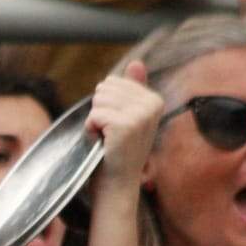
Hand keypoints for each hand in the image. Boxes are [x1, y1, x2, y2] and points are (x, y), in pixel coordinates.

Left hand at [89, 60, 163, 182]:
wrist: (117, 183)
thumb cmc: (117, 151)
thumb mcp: (128, 116)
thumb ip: (133, 89)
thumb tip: (136, 62)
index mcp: (154, 99)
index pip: (113, 82)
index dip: (105, 105)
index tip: (116, 125)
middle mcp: (152, 104)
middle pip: (104, 88)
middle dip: (99, 111)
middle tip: (109, 133)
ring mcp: (140, 114)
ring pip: (98, 100)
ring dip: (95, 120)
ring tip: (106, 138)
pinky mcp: (126, 125)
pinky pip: (94, 114)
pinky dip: (91, 129)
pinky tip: (102, 142)